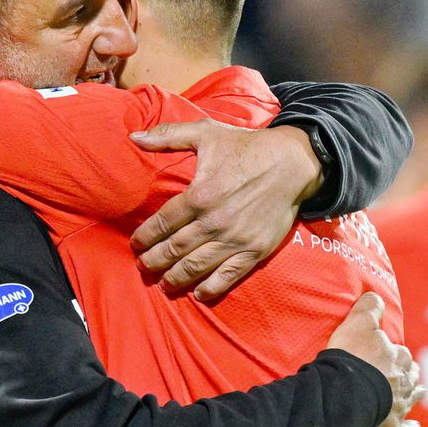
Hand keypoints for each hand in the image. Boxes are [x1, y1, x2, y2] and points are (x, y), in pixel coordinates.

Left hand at [129, 120, 321, 302]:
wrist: (293, 162)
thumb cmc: (247, 146)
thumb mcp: (207, 132)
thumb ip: (168, 135)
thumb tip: (134, 137)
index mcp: (199, 196)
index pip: (163, 223)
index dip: (145, 237)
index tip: (136, 245)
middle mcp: (214, 222)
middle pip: (175, 249)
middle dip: (154, 261)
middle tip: (144, 266)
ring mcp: (235, 239)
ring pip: (197, 266)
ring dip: (176, 278)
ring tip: (164, 283)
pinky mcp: (255, 250)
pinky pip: (228, 275)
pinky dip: (211, 287)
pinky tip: (198, 293)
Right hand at [326, 293, 422, 426]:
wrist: (344, 396)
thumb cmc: (350, 359)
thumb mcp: (356, 324)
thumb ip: (367, 309)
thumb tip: (376, 297)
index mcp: (396, 358)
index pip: (400, 352)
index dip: (395, 352)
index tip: (391, 352)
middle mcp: (402, 383)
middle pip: (410, 375)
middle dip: (409, 372)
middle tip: (407, 371)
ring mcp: (398, 408)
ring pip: (412, 399)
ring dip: (415, 394)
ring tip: (420, 391)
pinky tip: (415, 426)